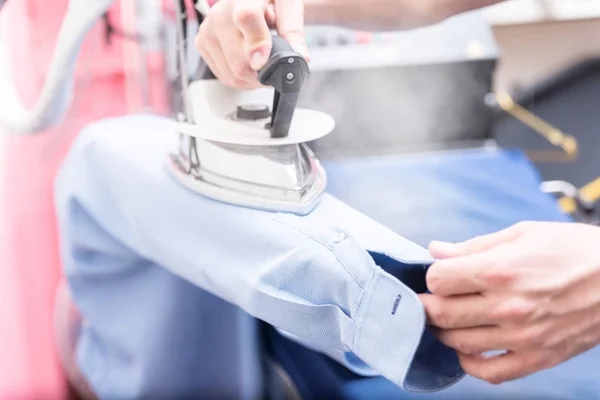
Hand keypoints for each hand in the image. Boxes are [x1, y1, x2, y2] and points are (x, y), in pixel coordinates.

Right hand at [194, 0, 308, 88]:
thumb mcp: (288, 6)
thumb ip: (293, 30)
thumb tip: (299, 57)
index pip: (246, 18)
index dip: (257, 44)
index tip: (264, 61)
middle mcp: (220, 12)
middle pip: (239, 60)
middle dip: (262, 73)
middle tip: (274, 66)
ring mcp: (208, 30)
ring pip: (232, 74)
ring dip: (252, 79)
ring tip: (262, 62)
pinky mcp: (202, 43)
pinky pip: (224, 76)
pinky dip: (240, 78)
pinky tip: (248, 63)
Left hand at [420, 221, 599, 384]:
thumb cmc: (575, 250)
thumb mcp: (523, 234)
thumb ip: (474, 246)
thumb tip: (437, 251)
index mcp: (500, 270)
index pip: (438, 280)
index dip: (432, 276)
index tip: (439, 275)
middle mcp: (508, 306)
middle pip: (441, 313)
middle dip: (428, 305)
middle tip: (431, 300)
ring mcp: (523, 336)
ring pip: (459, 343)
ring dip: (444, 331)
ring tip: (449, 319)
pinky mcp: (539, 357)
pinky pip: (490, 373)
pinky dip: (470, 364)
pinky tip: (468, 349)